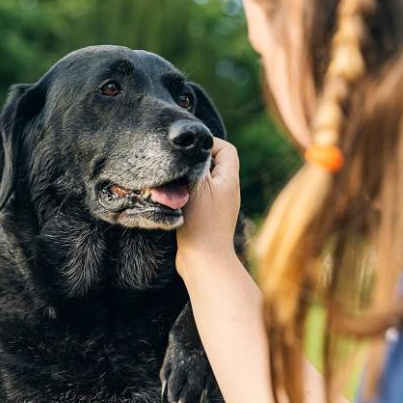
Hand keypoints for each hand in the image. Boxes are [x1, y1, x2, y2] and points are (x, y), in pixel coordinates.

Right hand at [177, 138, 240, 274]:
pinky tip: (173, 201)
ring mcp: (219, 205)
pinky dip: (186, 195)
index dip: (209, 143)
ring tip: (173, 184)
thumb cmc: (201, 221)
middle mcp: (228, 190)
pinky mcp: (208, 219)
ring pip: (204, 181)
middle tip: (178, 165)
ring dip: (188, 179)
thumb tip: (192, 148)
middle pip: (214, 164)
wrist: (204, 260)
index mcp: (229, 179)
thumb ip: (196, 163)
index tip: (188, 149)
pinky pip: (199, 198)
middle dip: (195, 161)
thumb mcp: (197, 184)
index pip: (226, 149)